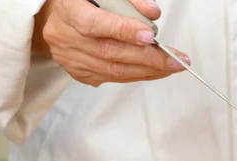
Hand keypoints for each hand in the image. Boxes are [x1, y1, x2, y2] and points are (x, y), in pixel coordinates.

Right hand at [31, 0, 189, 86]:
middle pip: (109, 52)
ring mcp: (70, 58)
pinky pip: (111, 78)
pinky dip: (136, 75)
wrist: (60, 16)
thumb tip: (153, 14)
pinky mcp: (78, 72)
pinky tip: (154, 71)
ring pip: (112, 70)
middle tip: (176, 61)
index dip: (123, 31)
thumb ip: (129, 0)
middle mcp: (64, 36)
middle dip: (148, 58)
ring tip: (171, 68)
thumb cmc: (87, 2)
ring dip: (147, 71)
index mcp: (68, 9)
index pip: (92, 24)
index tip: (151, 35)